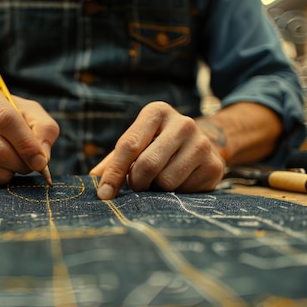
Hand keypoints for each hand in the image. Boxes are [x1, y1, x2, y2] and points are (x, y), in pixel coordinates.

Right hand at [0, 77, 58, 183]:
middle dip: (21, 162)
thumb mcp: (31, 113)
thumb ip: (44, 130)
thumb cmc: (10, 116)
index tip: (41, 160)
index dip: (26, 144)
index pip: (5, 119)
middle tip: (32, 165)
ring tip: (17, 165)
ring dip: (11, 172)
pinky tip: (0, 167)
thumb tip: (41, 157)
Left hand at [89, 101, 224, 199]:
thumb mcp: (137, 143)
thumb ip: (113, 160)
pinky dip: (177, 192)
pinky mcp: (214, 165)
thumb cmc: (158, 145)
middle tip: (138, 184)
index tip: (104, 194)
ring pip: (167, 181)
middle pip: (148, 165)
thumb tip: (92, 178)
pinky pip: (185, 191)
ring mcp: (202, 143)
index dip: (114, 173)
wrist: (203, 143)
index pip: (129, 145)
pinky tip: (180, 180)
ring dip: (157, 188)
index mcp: (157, 112)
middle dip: (137, 182)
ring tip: (161, 178)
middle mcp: (182, 123)